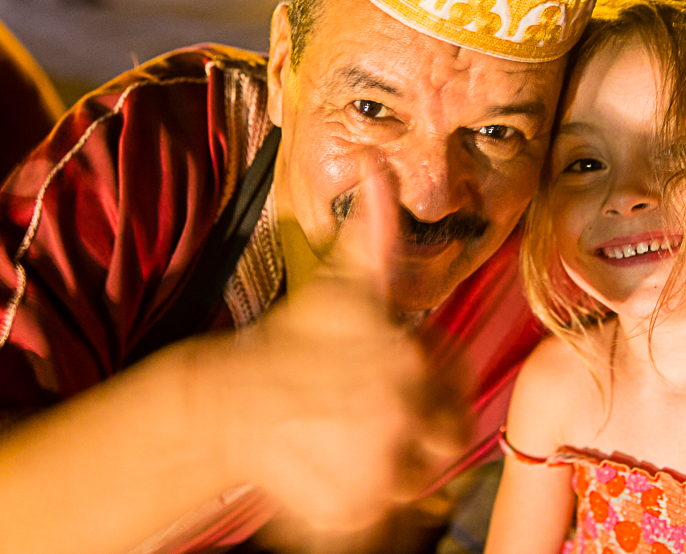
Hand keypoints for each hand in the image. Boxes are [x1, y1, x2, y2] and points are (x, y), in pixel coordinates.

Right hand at [194, 169, 467, 530]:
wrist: (227, 399)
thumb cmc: (295, 336)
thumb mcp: (344, 280)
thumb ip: (375, 231)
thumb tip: (381, 167)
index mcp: (410, 363)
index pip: (458, 403)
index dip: (437, 401)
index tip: (401, 397)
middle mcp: (401, 418)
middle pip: (441, 449)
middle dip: (416, 441)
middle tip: (375, 430)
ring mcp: (374, 471)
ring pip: (412, 490)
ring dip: (393, 477)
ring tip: (352, 454)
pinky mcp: (345, 514)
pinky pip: (377, 525)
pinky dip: (364, 516)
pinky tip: (338, 485)